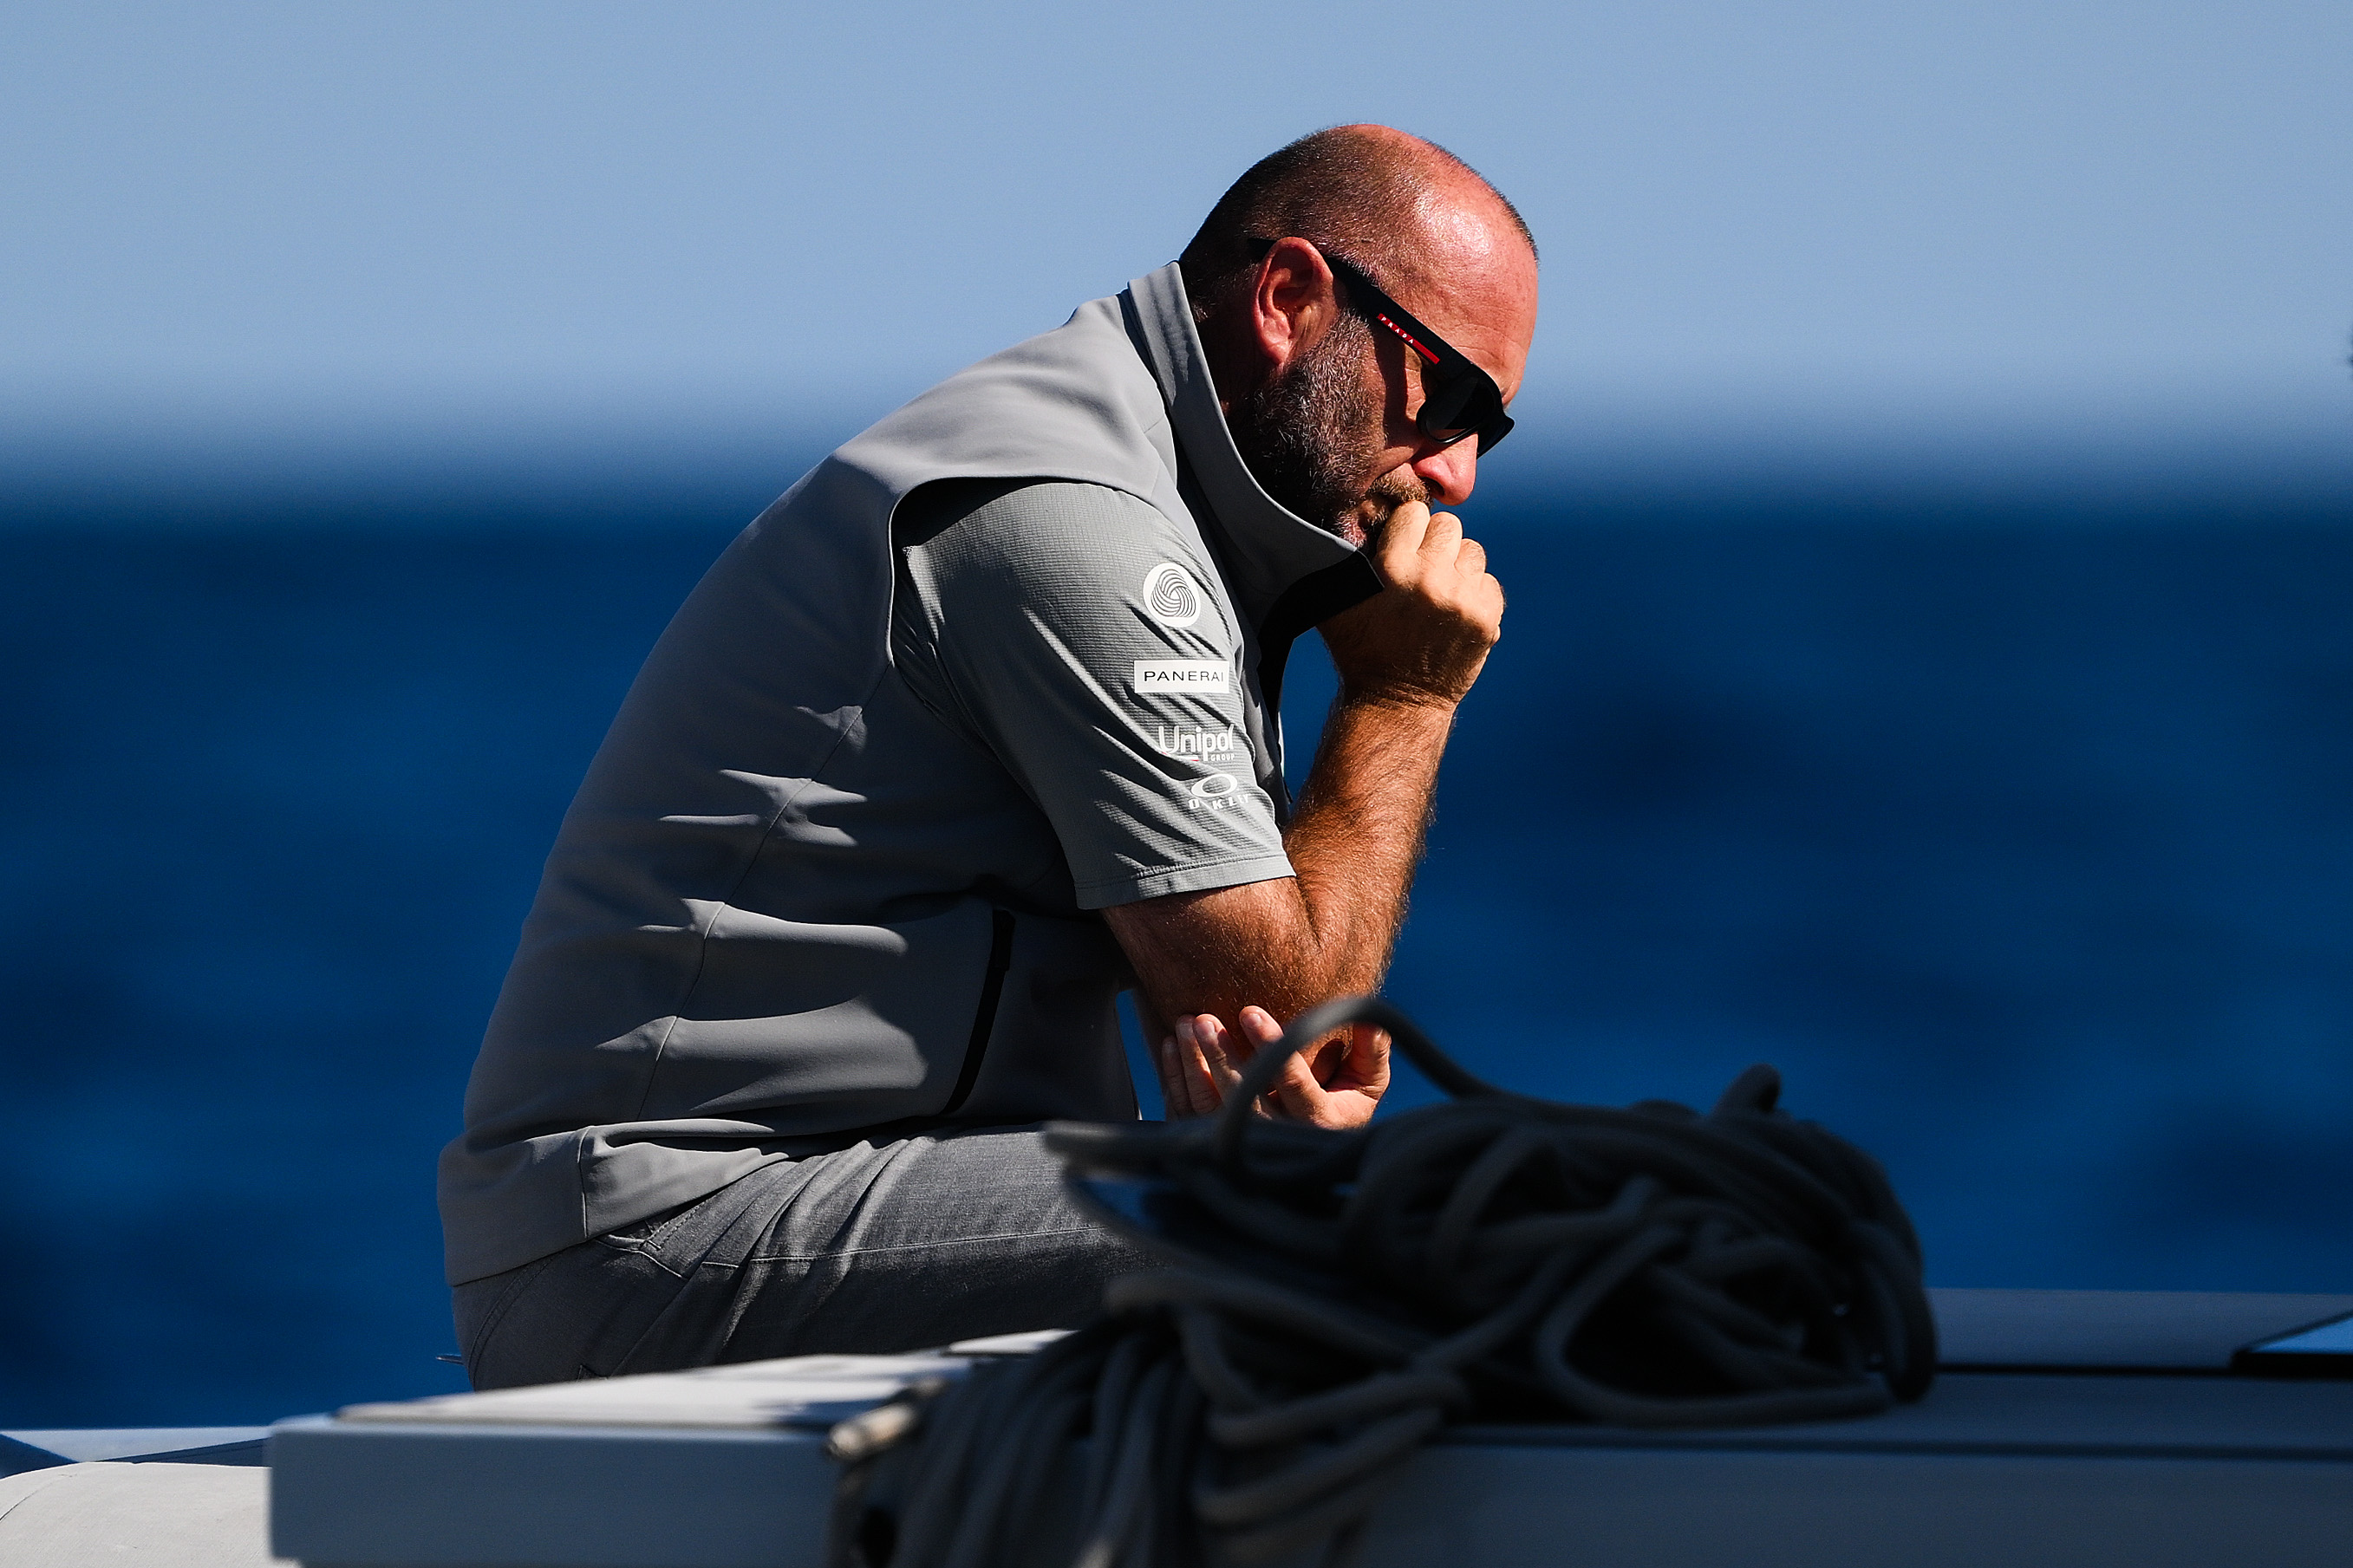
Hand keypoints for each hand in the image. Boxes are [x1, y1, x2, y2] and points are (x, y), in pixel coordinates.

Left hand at [1157, 1005, 1390, 1128]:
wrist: (1316, 1148)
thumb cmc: (1346, 1103)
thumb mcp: (1368, 1081)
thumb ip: (1372, 1049)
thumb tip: (1371, 1016)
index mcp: (1319, 1122)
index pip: (1293, 1085)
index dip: (1271, 1047)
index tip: (1249, 1011)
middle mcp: (1278, 1140)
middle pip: (1243, 1100)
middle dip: (1221, 1058)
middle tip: (1203, 1018)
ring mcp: (1243, 1144)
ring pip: (1209, 1108)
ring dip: (1194, 1065)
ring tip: (1186, 1023)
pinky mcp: (1214, 1143)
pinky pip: (1187, 1115)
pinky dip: (1175, 1079)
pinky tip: (1171, 1045)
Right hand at [1317, 501, 1502, 709]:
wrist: (1397, 702)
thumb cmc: (1361, 650)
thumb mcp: (1336, 603)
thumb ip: (1344, 559)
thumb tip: (1357, 517)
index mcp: (1392, 568)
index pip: (1415, 512)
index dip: (1407, 528)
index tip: (1402, 546)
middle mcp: (1431, 579)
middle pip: (1449, 526)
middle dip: (1434, 543)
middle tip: (1422, 569)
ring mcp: (1463, 599)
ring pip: (1473, 551)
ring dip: (1456, 567)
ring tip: (1438, 592)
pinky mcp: (1486, 618)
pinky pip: (1489, 581)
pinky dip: (1474, 593)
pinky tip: (1454, 612)